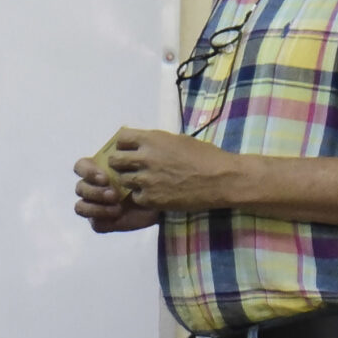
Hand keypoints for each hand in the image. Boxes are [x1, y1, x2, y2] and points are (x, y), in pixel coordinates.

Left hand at [84, 128, 234, 217]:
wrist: (222, 179)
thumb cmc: (205, 156)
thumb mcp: (178, 140)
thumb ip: (156, 143)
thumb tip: (140, 144)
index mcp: (152, 140)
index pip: (121, 139)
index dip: (123, 144)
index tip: (128, 149)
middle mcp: (145, 158)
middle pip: (115, 160)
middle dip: (120, 163)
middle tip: (129, 167)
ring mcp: (146, 180)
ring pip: (123, 180)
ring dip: (130, 180)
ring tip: (144, 181)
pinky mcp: (151, 198)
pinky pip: (136, 197)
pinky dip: (142, 196)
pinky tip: (155, 193)